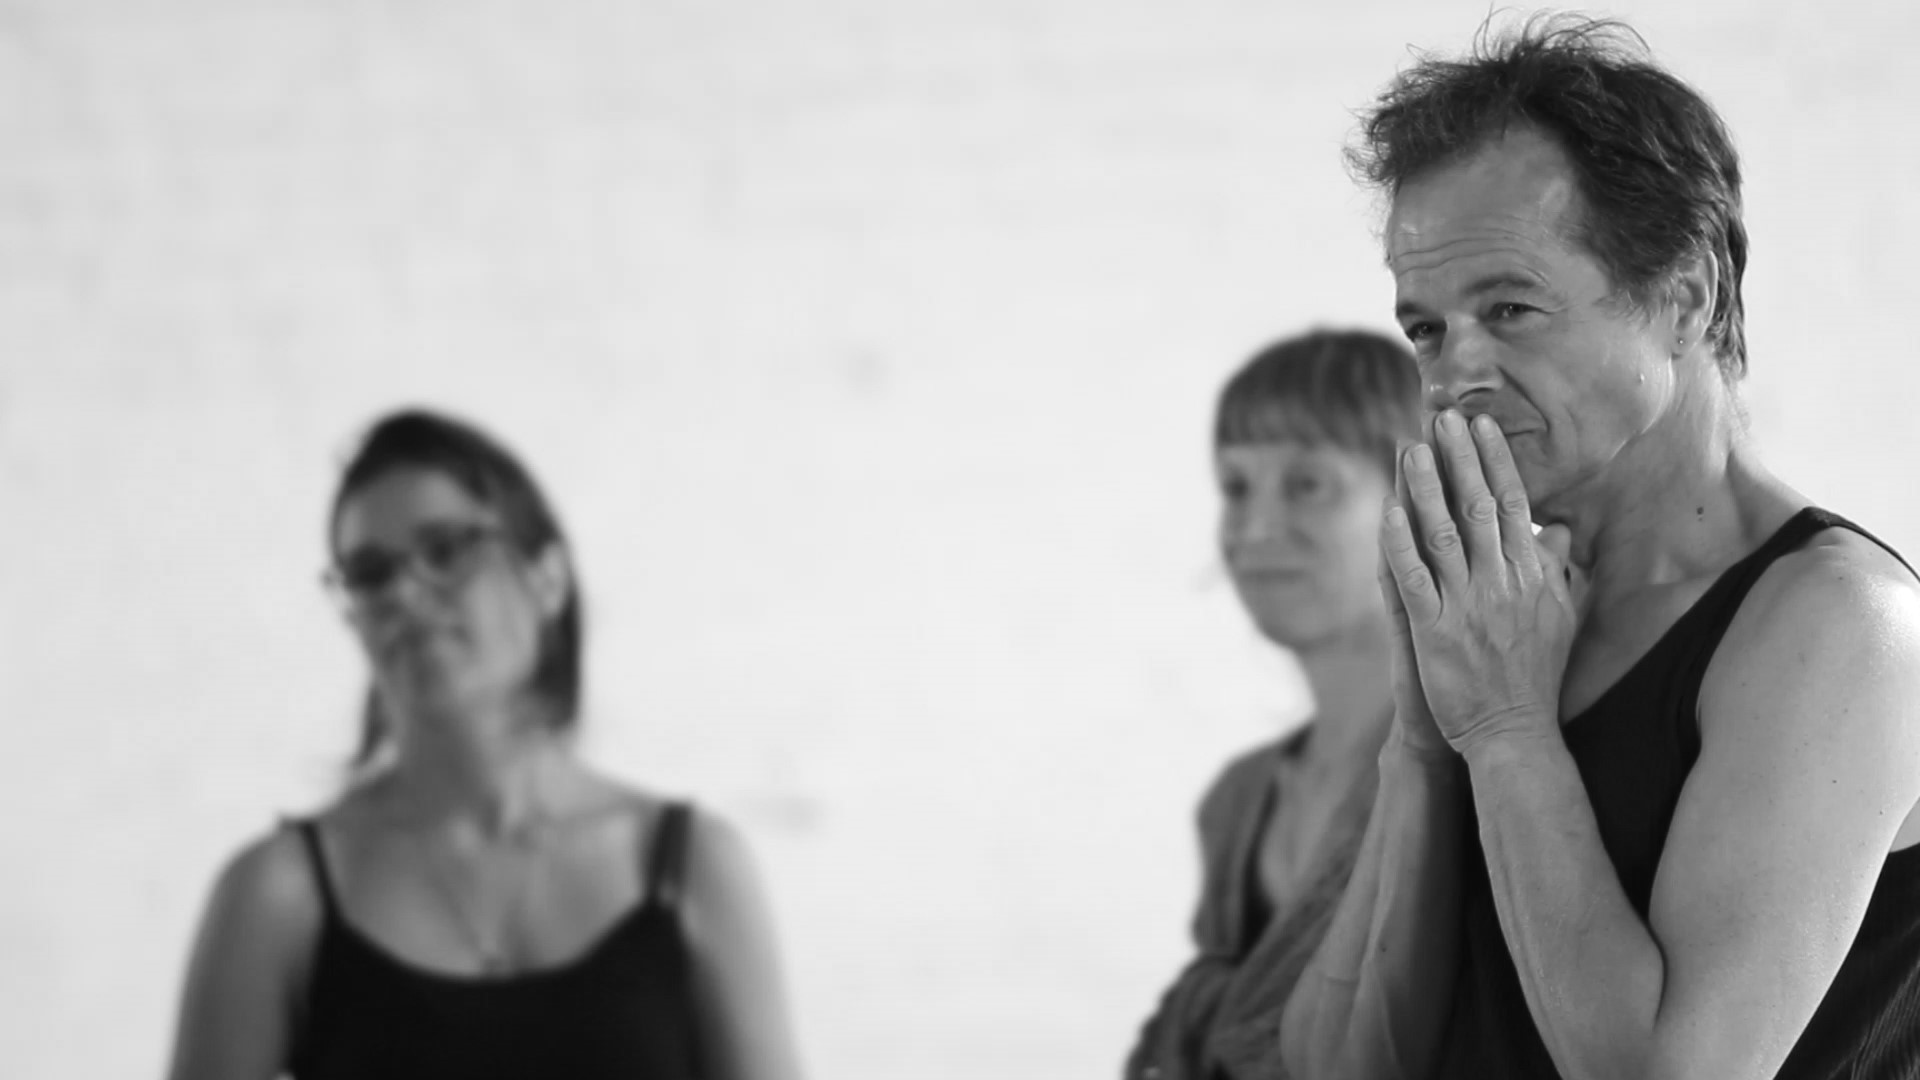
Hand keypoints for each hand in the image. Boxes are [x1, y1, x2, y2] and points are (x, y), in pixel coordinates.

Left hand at [1379, 411, 1581, 753]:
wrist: (1514, 733)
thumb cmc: (1534, 676)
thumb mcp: (1560, 618)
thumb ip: (1557, 570)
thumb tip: (1559, 528)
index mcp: (1532, 577)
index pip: (1515, 505)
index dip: (1496, 462)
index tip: (1481, 426)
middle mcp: (1502, 584)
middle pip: (1480, 507)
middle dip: (1460, 459)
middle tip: (1442, 417)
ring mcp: (1468, 607)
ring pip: (1444, 534)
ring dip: (1426, 487)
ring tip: (1410, 448)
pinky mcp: (1435, 632)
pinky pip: (1414, 579)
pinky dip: (1399, 542)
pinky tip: (1386, 510)